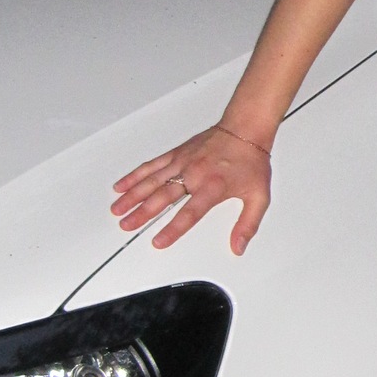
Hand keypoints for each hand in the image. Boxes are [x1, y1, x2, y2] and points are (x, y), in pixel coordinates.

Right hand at [110, 124, 270, 254]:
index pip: (188, 213)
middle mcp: (193, 174)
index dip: (172, 229)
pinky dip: (135, 175)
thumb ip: (248, 224)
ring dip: (133, 195)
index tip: (158, 241)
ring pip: (152, 181)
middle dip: (142, 214)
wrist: (245, 129)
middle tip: (126, 226)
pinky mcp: (176, 154)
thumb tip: (239, 246)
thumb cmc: (251, 161)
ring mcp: (182, 162)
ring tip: (118, 209)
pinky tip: (122, 185)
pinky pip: (151, 165)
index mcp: (212, 187)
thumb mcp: (259, 196)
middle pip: (162, 197)